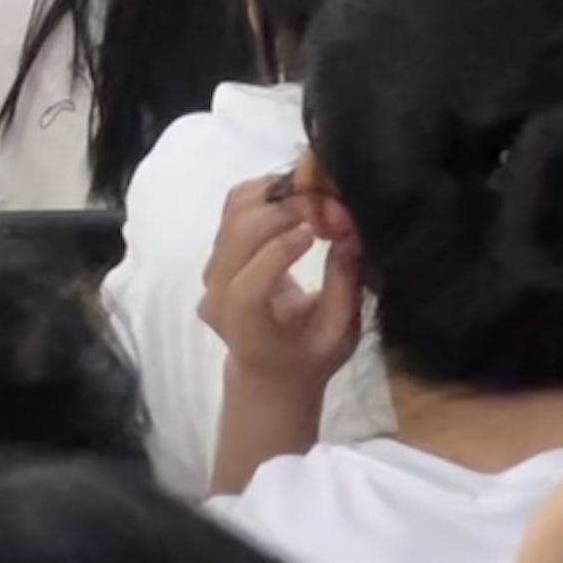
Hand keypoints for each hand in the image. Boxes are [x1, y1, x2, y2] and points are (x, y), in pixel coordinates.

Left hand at [202, 170, 361, 402]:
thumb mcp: (339, 332)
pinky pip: (234, 210)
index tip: (316, 232)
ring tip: (317, 195)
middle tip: (327, 205)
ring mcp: (211, 270)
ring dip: (275, 195)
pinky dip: (265, 194)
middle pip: (238, 237)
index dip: (278, 252)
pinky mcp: (217, 251)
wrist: (267, 368)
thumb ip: (344, 287)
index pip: (249, 285)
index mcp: (244, 325)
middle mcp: (216, 293)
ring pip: (233, 214)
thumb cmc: (309, 357)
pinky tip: (297, 195)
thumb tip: (350, 235)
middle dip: (282, 211)